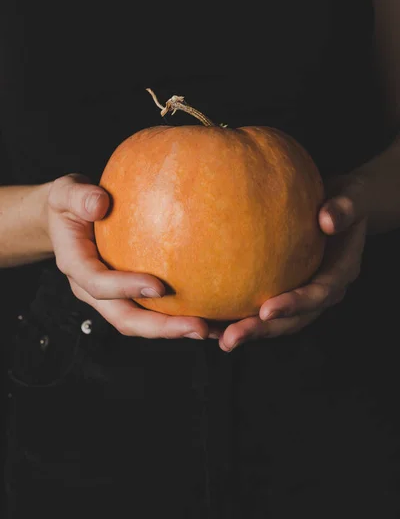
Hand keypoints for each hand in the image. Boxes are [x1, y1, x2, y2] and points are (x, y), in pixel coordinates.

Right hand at [46, 174, 208, 339]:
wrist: (67, 220)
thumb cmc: (69, 205)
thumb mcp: (66, 192)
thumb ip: (79, 196)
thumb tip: (100, 203)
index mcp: (76, 266)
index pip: (98, 284)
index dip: (126, 289)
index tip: (160, 287)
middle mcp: (92, 289)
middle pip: (124, 318)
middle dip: (161, 328)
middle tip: (198, 327)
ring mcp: (111, 296)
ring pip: (141, 322)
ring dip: (175, 329)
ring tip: (212, 329)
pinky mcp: (128, 295)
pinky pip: (152, 311)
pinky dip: (178, 316)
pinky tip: (211, 316)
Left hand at [210, 175, 368, 350]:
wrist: (342, 206)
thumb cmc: (348, 199)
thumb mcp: (354, 196)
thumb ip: (346, 208)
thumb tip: (328, 221)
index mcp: (340, 272)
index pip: (318, 294)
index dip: (294, 305)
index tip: (266, 310)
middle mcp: (322, 290)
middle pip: (293, 319)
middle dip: (262, 330)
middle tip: (231, 338)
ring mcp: (304, 293)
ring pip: (277, 321)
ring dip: (248, 331)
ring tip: (216, 338)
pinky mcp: (286, 288)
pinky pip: (263, 306)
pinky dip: (240, 314)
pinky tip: (213, 319)